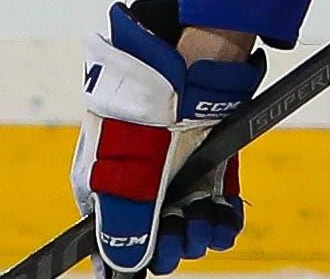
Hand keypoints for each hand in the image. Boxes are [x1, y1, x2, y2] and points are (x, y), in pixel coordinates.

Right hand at [72, 0, 263, 274]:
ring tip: (204, 224)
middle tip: (181, 235)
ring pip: (188, 223)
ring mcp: (175, 172)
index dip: (124, 256)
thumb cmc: (144, 117)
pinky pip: (216, 206)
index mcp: (104, 183)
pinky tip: (225, 220)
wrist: (188, 69)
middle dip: (169, 244)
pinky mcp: (208, 164)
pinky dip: (223, 219)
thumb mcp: (128, 176)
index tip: (140, 269)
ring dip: (198, 234)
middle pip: (154, 234)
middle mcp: (139, 182)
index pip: (109, 236)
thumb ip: (125, 226)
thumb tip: (123, 268)